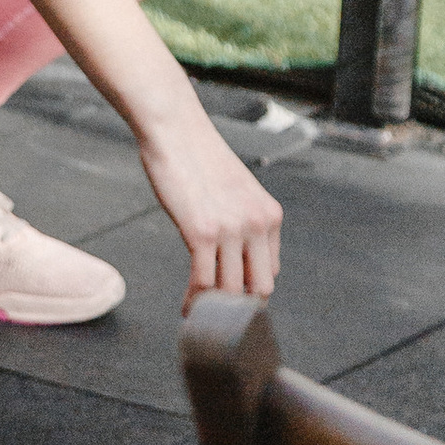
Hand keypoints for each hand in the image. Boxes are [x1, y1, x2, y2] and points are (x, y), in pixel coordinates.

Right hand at [140, 105, 283, 307]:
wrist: (174, 128)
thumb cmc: (196, 155)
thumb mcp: (236, 190)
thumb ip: (242, 222)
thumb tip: (234, 257)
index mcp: (270, 215)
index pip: (271, 270)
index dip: (251, 290)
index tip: (233, 300)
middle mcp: (257, 224)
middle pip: (260, 287)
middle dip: (239, 308)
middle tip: (219, 316)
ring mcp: (231, 230)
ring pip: (231, 290)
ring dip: (214, 309)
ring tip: (199, 314)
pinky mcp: (202, 232)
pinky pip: (204, 281)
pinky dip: (195, 300)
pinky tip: (188, 306)